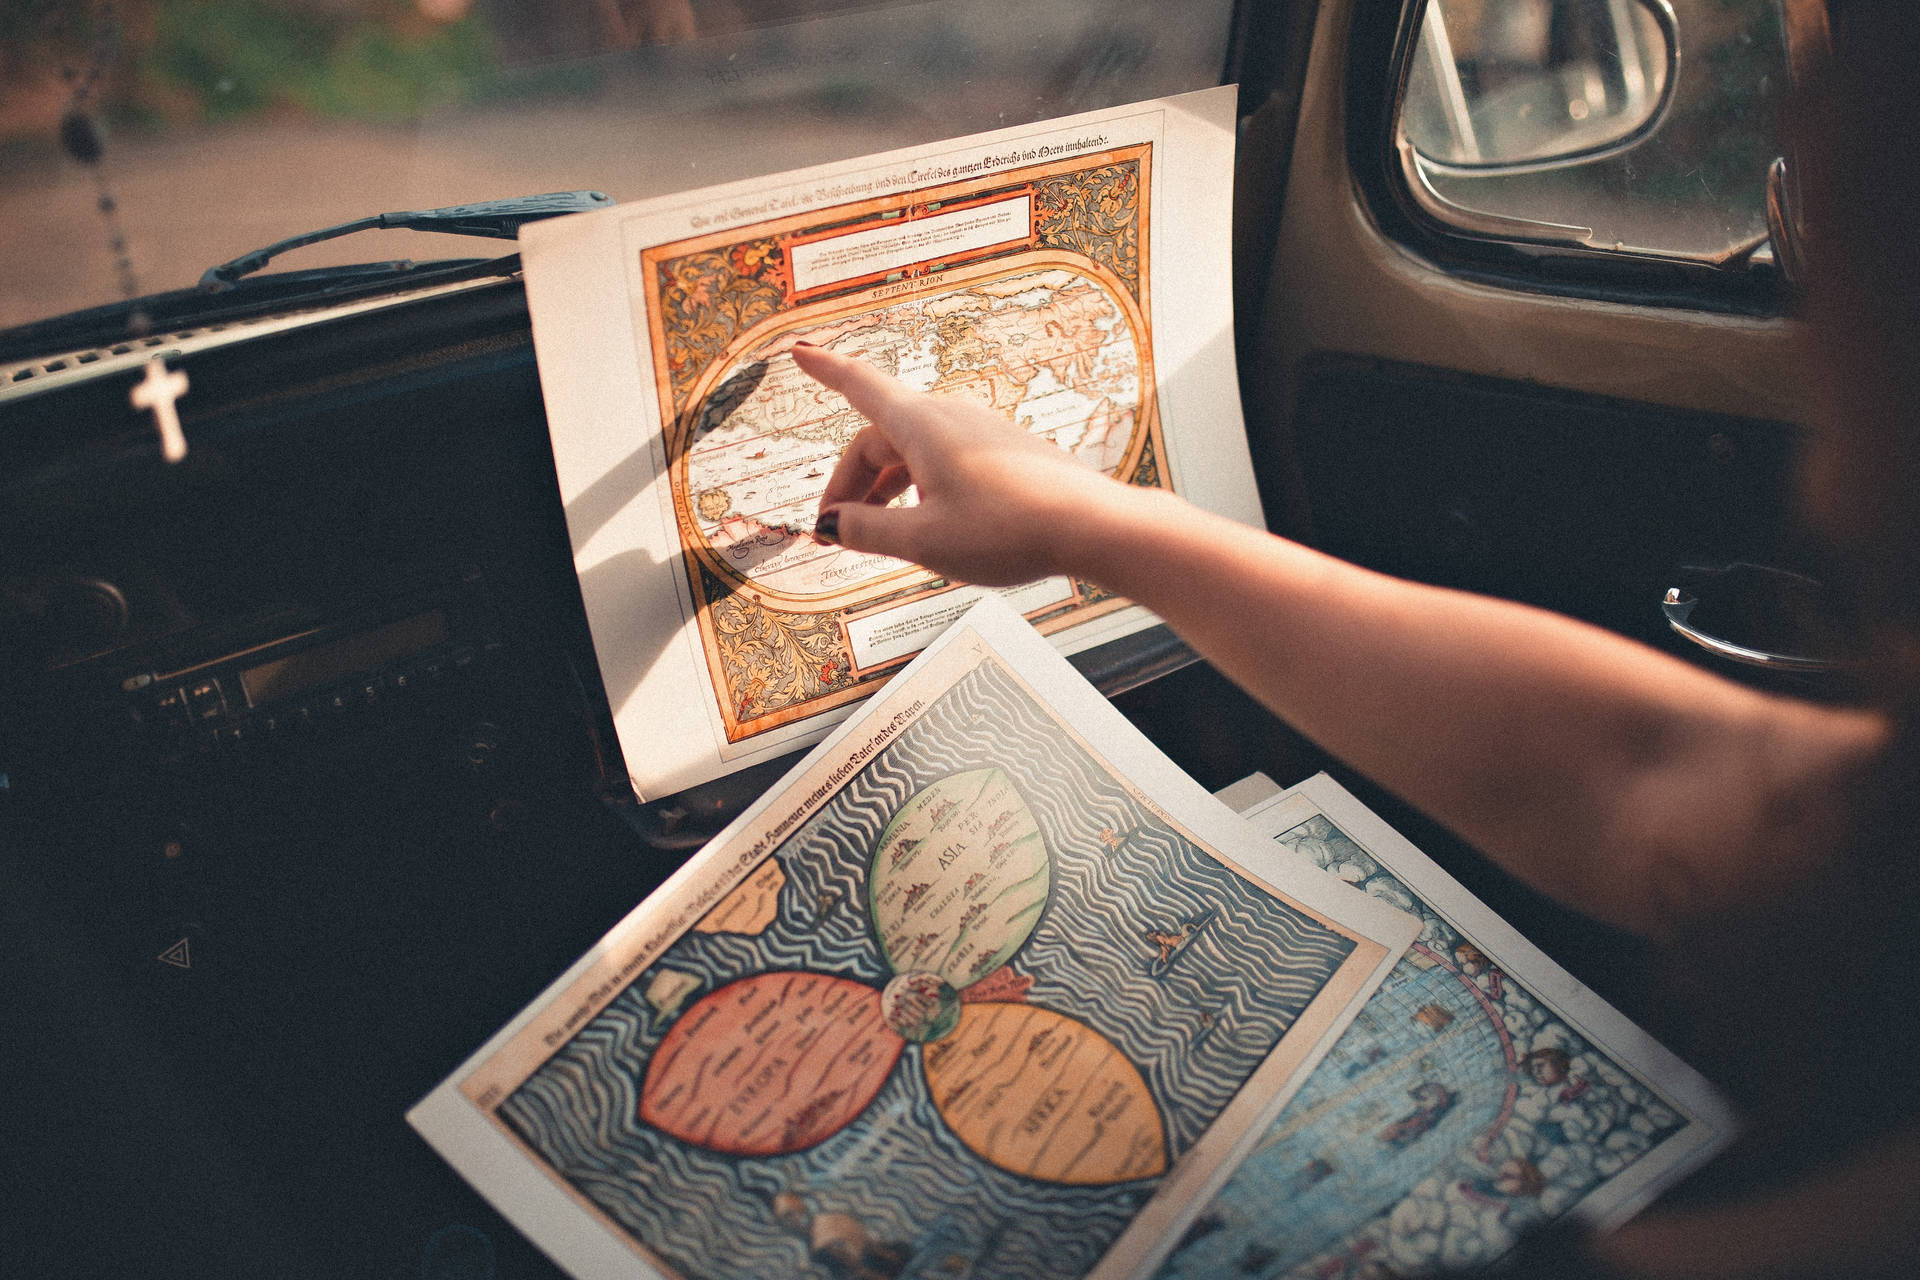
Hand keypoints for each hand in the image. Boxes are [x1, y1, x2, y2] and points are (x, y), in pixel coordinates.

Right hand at [793, 343, 1128, 586]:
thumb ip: (868, 532)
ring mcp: (979, 431)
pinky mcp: (1003, 451)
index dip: (825, 371)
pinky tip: (928, 526)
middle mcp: (948, 417)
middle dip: (850, 484)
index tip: (799, 352)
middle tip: (833, 531)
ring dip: (885, 490)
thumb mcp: (923, 541)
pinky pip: (944, 461)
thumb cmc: (1008, 529)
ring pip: (912, 453)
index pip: (859, 386)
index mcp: (920, 426)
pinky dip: (919, 488)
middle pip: (879, 439)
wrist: (1090, 526)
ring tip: (877, 534)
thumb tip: (833, 525)